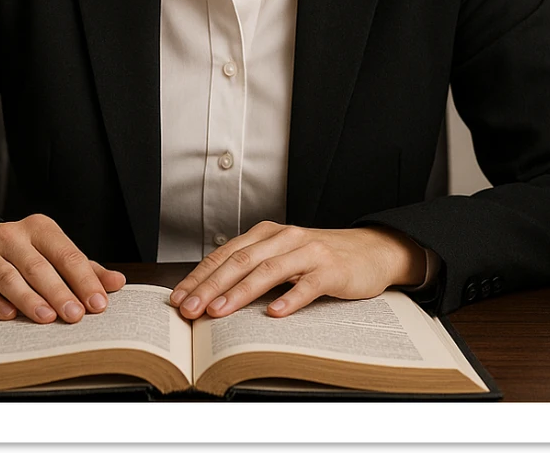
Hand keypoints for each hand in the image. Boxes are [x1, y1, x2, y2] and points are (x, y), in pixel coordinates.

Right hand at [0, 214, 125, 323]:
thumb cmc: (21, 253)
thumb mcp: (52, 252)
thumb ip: (84, 269)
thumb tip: (116, 283)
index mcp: (40, 228)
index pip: (67, 254)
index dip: (84, 280)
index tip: (99, 303)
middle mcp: (12, 236)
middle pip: (39, 267)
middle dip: (60, 292)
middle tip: (76, 315)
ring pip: (10, 278)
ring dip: (30, 299)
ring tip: (47, 318)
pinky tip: (10, 315)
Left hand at [167, 222, 424, 319]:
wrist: (372, 250)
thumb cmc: (320, 260)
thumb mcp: (282, 258)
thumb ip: (253, 270)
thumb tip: (210, 297)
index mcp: (266, 234)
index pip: (225, 255)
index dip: (199, 276)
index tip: (177, 298)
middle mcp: (284, 238)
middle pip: (240, 261)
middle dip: (210, 286)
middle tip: (190, 309)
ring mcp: (309, 252)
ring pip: (268, 270)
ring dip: (240, 292)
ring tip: (219, 311)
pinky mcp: (332, 269)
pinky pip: (308, 284)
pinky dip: (290, 298)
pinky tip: (275, 313)